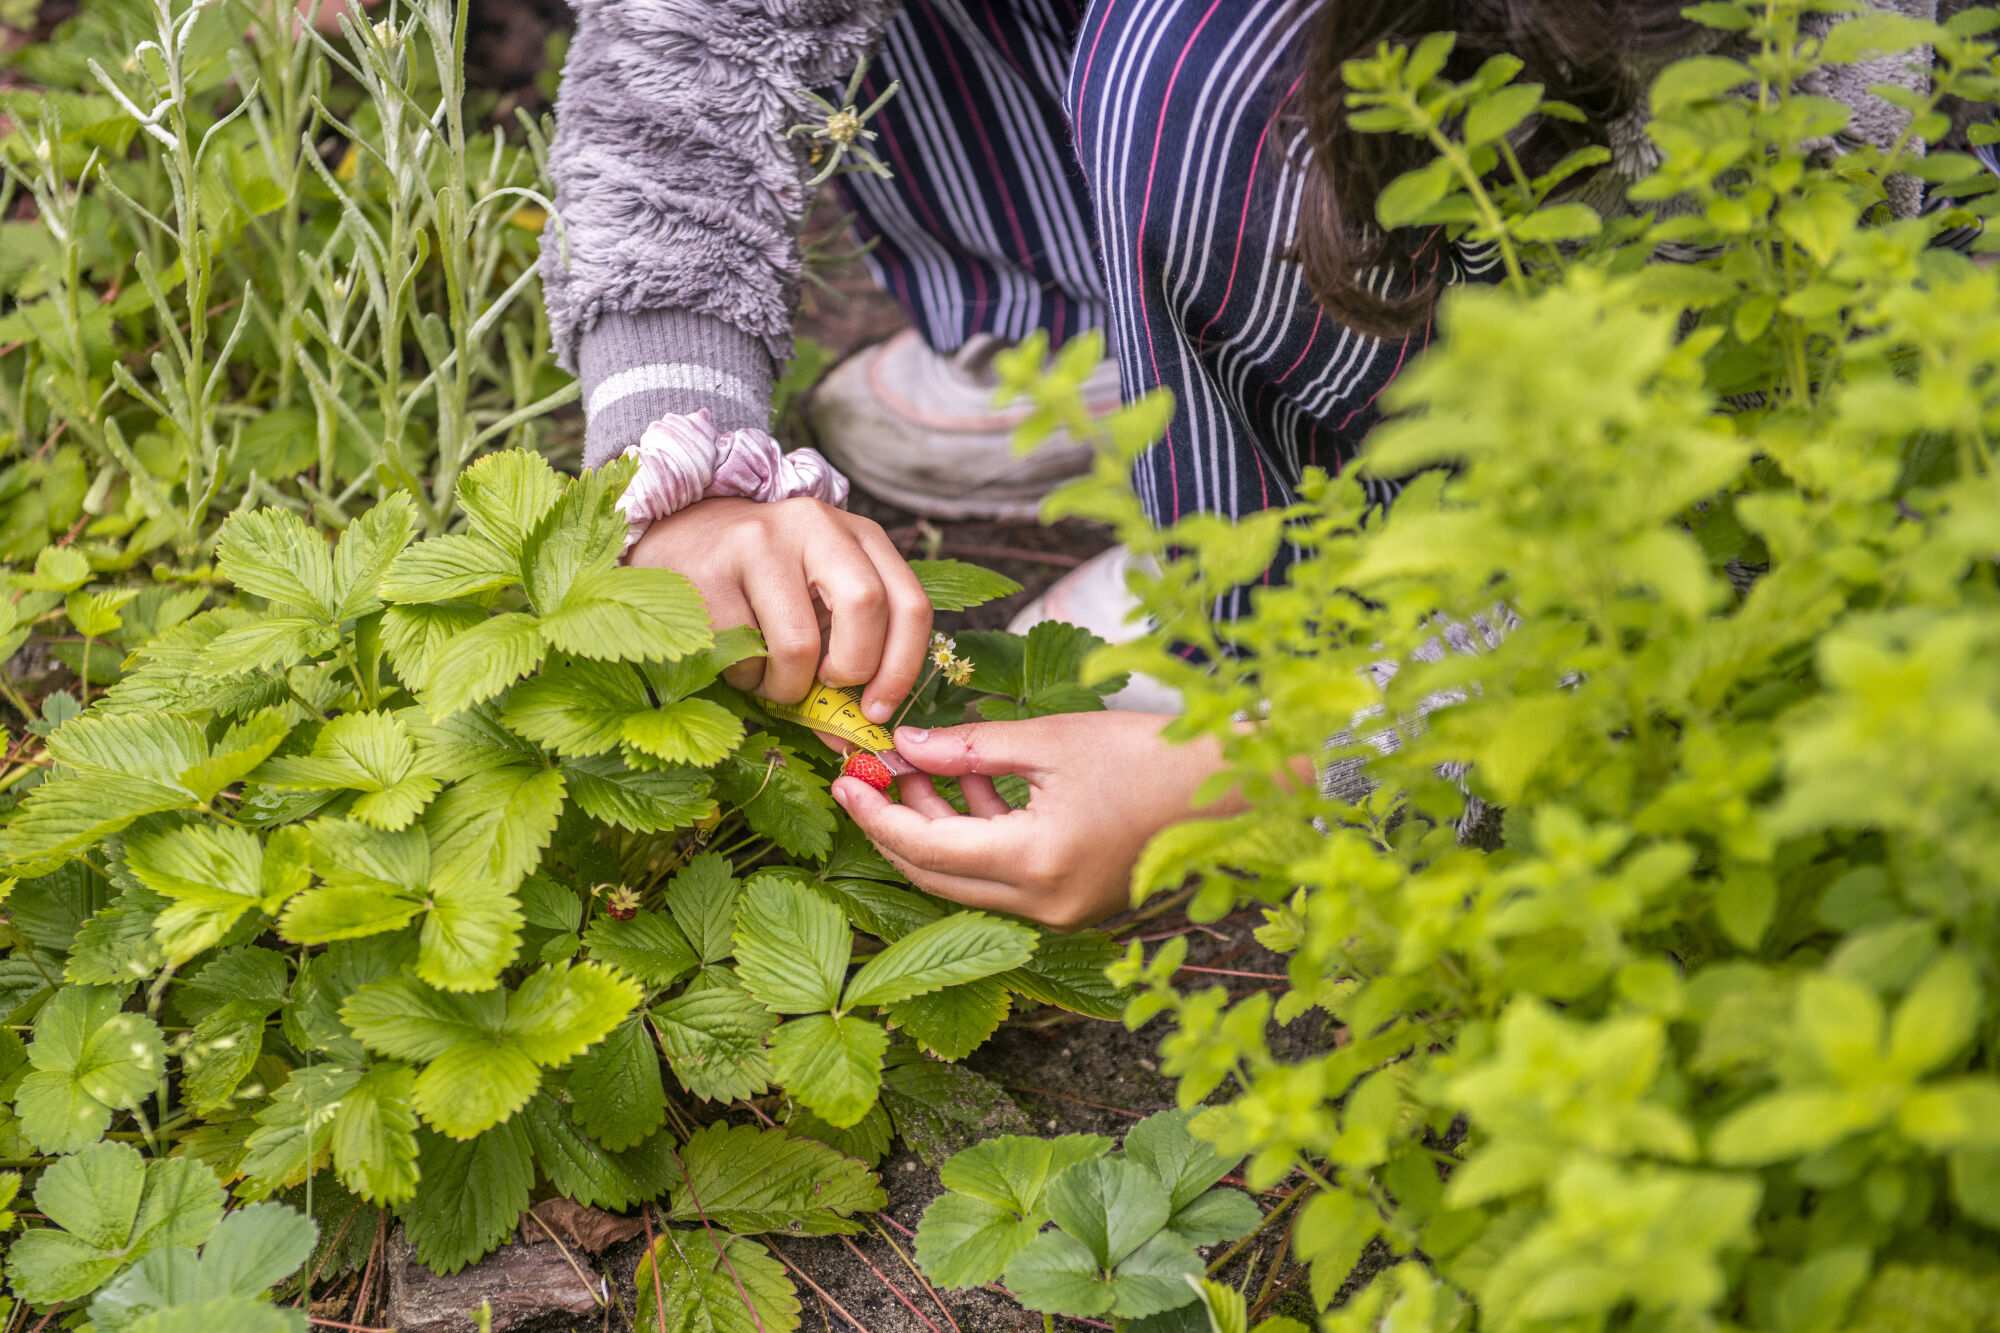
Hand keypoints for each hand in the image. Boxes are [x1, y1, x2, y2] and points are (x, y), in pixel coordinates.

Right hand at [628, 496, 931, 721]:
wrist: (683, 534)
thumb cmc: (767, 583)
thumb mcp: (820, 601)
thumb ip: (848, 656)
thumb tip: (852, 738)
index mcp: (860, 535)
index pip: (910, 604)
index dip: (902, 668)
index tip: (878, 710)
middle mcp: (816, 525)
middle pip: (866, 607)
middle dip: (852, 669)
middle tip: (826, 687)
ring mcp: (759, 542)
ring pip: (799, 645)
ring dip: (786, 687)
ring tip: (771, 675)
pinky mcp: (710, 570)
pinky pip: (743, 656)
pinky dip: (745, 679)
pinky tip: (737, 659)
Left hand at [830, 713, 1241, 930]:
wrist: (1236, 789)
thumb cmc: (1152, 755)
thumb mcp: (1051, 740)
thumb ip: (970, 748)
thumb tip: (905, 744)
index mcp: (1036, 862)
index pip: (925, 849)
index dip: (876, 813)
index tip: (847, 776)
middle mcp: (1044, 905)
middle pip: (936, 877)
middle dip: (894, 825)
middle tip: (868, 776)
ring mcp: (1062, 913)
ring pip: (968, 881)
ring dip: (936, 830)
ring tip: (915, 769)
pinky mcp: (1076, 906)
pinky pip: (1004, 880)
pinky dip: (978, 840)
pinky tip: (967, 789)